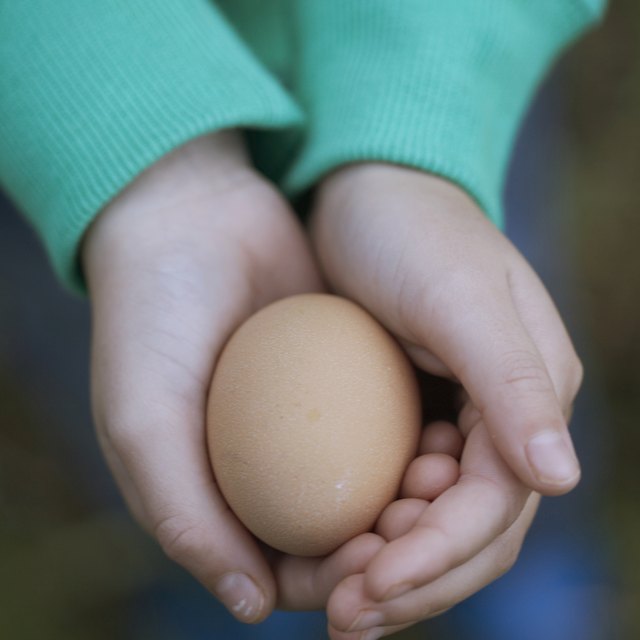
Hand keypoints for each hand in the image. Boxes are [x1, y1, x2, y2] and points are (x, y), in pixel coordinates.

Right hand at [81, 132, 466, 623]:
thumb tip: (253, 606)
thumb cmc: (151, 319)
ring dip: (414, 495)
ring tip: (436, 477)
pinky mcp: (349, 372)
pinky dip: (417, 438)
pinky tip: (443, 435)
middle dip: (387, 543)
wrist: (188, 216)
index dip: (333, 580)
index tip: (370, 560)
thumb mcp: (143, 419)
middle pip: (341, 532)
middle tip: (416, 519)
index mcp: (220, 492)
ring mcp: (314, 418)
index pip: (286, 568)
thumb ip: (182, 515)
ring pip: (376, 481)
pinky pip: (391, 420)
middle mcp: (272, 464)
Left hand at [309, 163, 581, 636]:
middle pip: (466, 531)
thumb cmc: (408, 231)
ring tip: (330, 592)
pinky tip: (327, 538)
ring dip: (386, 564)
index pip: (493, 508)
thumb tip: (562, 478)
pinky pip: (393, 485)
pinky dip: (367, 521)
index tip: (366, 589)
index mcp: (529, 396)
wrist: (365, 190)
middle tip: (341, 613)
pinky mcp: (408, 409)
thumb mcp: (459, 295)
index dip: (435, 559)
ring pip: (430, 520)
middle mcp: (498, 418)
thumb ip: (515, 382)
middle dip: (410, 580)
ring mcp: (454, 417)